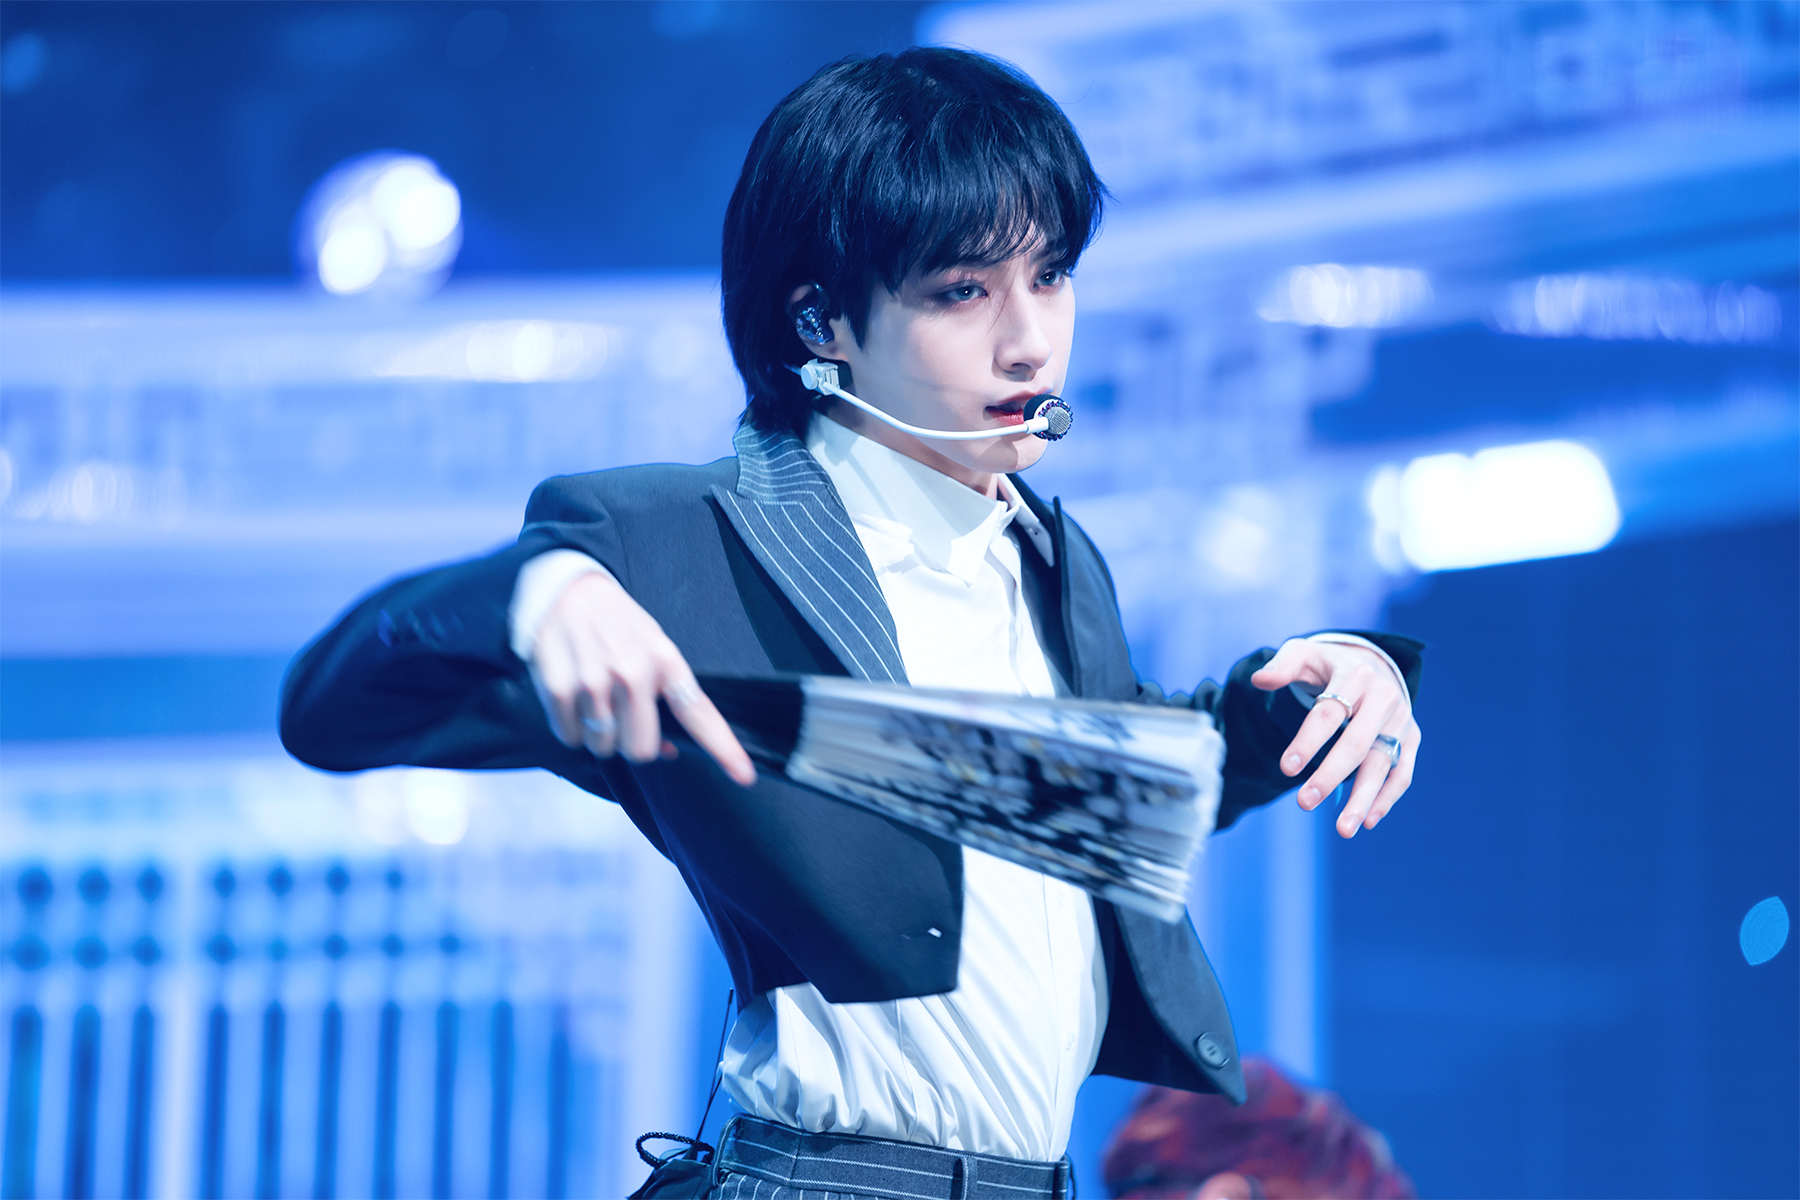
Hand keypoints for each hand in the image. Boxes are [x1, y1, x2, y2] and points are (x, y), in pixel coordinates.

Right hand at [529, 571, 756, 786]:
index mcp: (664, 661)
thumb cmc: (616, 623)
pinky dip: (569, 726)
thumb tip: (668, 750)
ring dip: (598, 734)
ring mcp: (594, 681)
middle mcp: (632, 672)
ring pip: (603, 747)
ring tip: (593, 697)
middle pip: (641, 749)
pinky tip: (572, 696)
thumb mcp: (652, 645)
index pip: (698, 713)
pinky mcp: (559, 689)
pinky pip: (570, 737)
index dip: (723, 748)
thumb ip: (666, 695)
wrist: (566, 589)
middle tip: (621, 714)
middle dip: (630, 741)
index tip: (744, 775)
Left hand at [1249, 639, 1419, 838]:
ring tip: (1344, 830)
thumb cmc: (1328, 664)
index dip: (1307, 741)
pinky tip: (1368, 821)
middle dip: (1330, 776)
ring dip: (1364, 799)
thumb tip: (1259, 679)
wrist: (1372, 662)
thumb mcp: (1303, 654)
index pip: (1329, 713)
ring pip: (1383, 764)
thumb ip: (1282, 666)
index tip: (1286, 768)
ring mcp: (1401, 720)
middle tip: (1304, 803)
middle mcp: (1384, 698)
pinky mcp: (1411, 738)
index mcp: (1355, 676)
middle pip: (1356, 743)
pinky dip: (1387, 798)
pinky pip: (1402, 772)